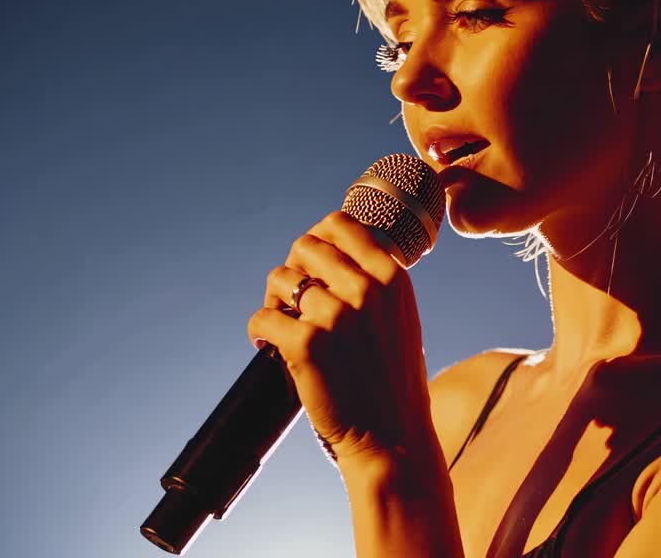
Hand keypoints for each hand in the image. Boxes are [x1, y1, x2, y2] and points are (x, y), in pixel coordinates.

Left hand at [246, 211, 436, 462]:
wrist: (392, 436)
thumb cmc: (393, 379)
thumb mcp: (401, 316)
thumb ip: (375, 280)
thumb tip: (330, 247)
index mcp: (392, 277)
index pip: (340, 225)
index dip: (317, 240)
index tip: (310, 264)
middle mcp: (366, 290)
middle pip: (304, 247)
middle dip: (293, 270)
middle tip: (293, 300)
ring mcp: (336, 315)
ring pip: (279, 278)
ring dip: (274, 300)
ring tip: (283, 325)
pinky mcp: (306, 344)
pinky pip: (262, 317)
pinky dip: (259, 331)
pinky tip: (268, 346)